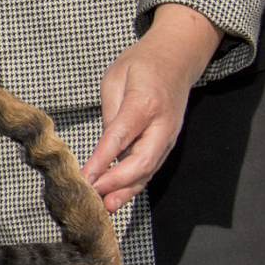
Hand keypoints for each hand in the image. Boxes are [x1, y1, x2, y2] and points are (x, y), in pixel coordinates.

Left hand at [87, 4, 223, 205]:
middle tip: (93, 197)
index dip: (102, 160)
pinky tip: (117, 196)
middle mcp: (162, 124)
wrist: (178, 57)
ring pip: (148, 170)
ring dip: (126, 190)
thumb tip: (102, 148)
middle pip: (141, 161)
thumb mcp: (116, 77)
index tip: (85, 177)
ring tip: (105, 207)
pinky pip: (150, 168)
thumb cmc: (143, 64)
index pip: (121, 136)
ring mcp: (168, 136)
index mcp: (146, 102)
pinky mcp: (167, 143)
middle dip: (116, 183)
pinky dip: (134, 185)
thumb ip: (110, 113)